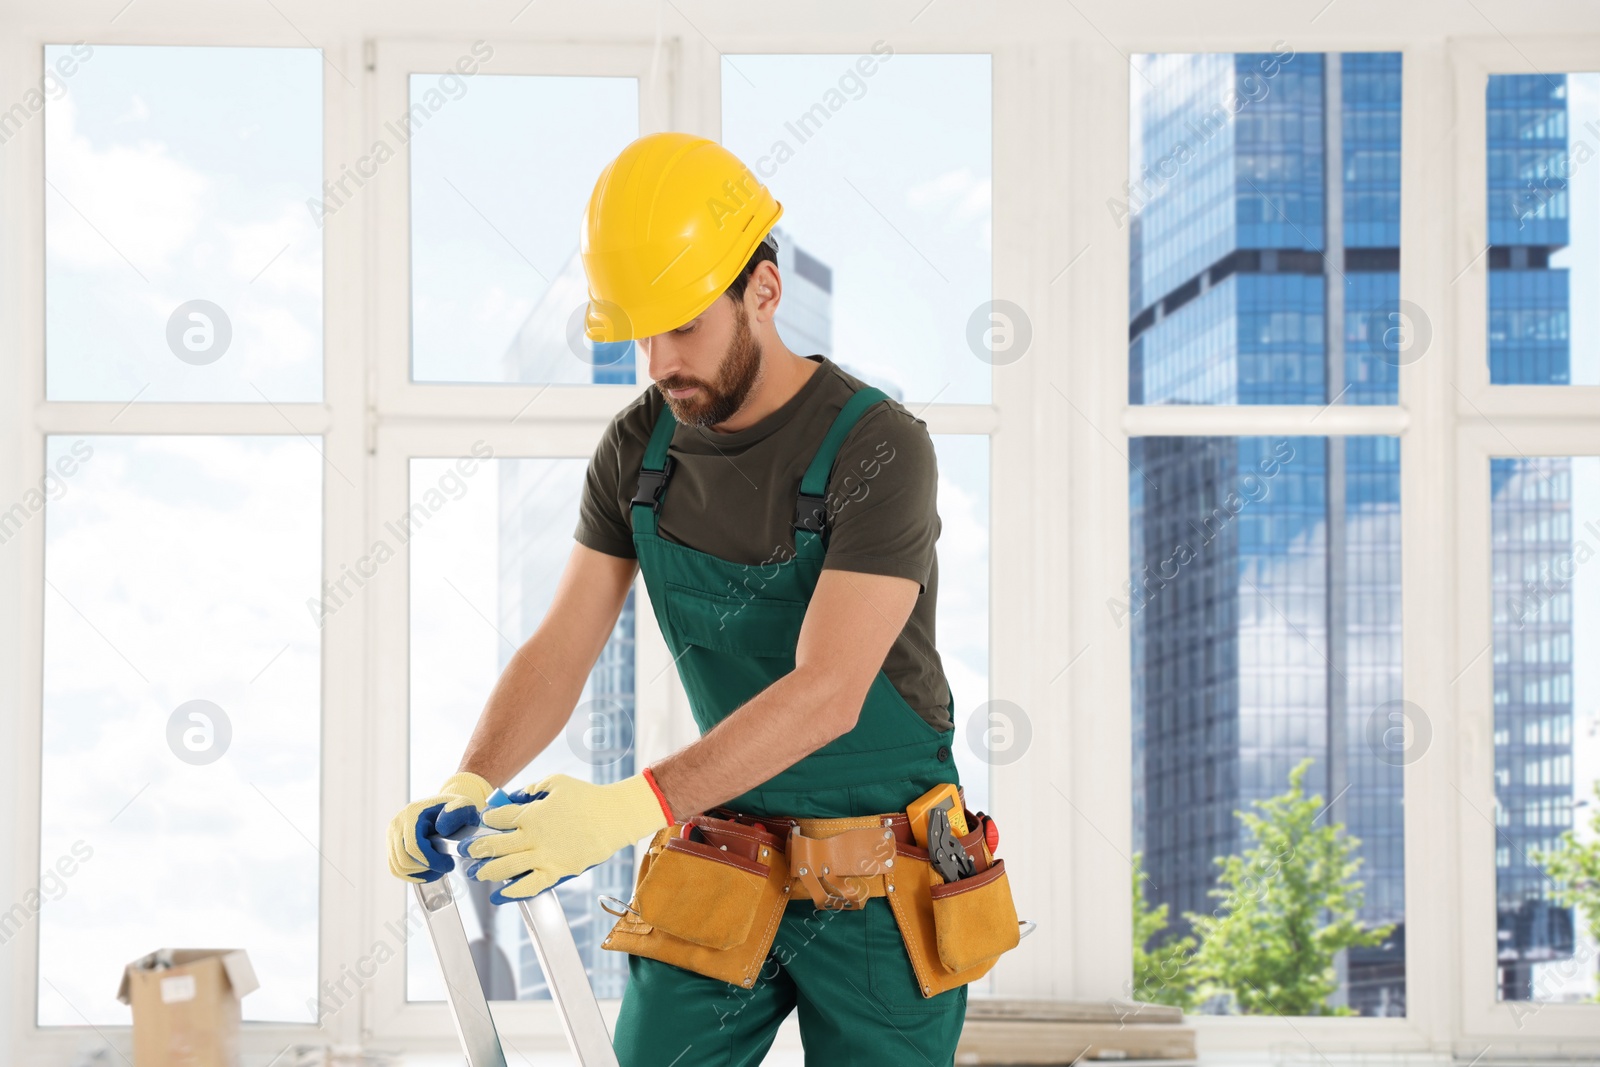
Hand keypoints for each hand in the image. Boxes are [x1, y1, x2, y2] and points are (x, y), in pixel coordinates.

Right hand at [386, 771, 493, 882]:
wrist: (444, 808)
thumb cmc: (454, 809)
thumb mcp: (464, 805)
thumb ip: (458, 811)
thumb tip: (441, 829)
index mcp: (412, 814)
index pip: (414, 846)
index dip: (432, 861)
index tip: (448, 864)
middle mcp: (397, 824)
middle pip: (404, 861)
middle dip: (426, 868)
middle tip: (444, 867)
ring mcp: (391, 836)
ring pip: (399, 868)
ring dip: (420, 873)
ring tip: (438, 868)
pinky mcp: (391, 846)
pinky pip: (396, 869)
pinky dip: (412, 875)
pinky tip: (429, 871)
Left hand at [464, 772, 670, 901]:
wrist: (614, 817)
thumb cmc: (587, 797)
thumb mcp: (555, 783)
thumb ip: (531, 791)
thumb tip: (514, 798)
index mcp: (530, 814)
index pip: (497, 819)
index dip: (486, 820)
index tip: (482, 822)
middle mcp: (533, 837)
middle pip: (494, 846)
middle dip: (475, 848)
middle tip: (465, 851)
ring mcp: (544, 857)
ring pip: (506, 869)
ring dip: (486, 870)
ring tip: (476, 872)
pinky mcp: (557, 872)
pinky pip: (530, 886)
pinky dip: (512, 892)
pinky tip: (499, 895)